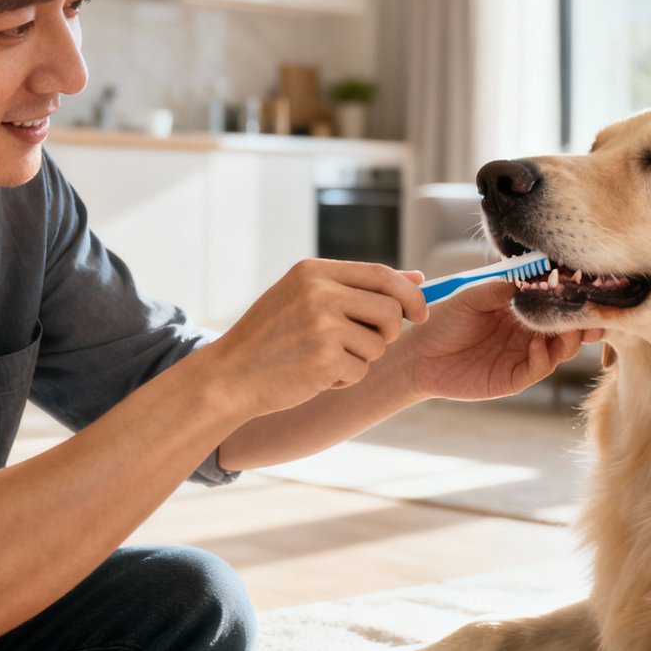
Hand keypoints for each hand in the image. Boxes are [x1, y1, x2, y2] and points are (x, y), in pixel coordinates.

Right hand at [211, 259, 426, 417]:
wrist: (229, 376)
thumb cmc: (271, 338)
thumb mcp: (305, 297)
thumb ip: (358, 286)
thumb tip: (419, 278)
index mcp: (314, 271)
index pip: (383, 274)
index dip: (409, 295)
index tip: (421, 314)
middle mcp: (319, 292)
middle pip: (391, 310)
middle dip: (389, 333)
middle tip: (365, 344)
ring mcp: (322, 325)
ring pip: (378, 345)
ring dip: (360, 359)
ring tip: (323, 359)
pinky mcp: (324, 359)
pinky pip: (360, 371)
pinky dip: (343, 380)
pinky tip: (313, 376)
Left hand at [398, 281, 602, 400]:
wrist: (418, 354)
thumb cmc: (444, 320)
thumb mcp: (474, 296)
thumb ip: (504, 287)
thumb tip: (536, 275)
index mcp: (521, 310)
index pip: (556, 302)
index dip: (572, 296)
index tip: (586, 284)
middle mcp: (528, 333)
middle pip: (568, 327)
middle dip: (583, 319)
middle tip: (592, 310)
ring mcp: (523, 356)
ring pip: (561, 349)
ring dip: (570, 338)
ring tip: (571, 327)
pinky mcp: (514, 378)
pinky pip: (539, 368)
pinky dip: (544, 357)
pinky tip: (538, 345)